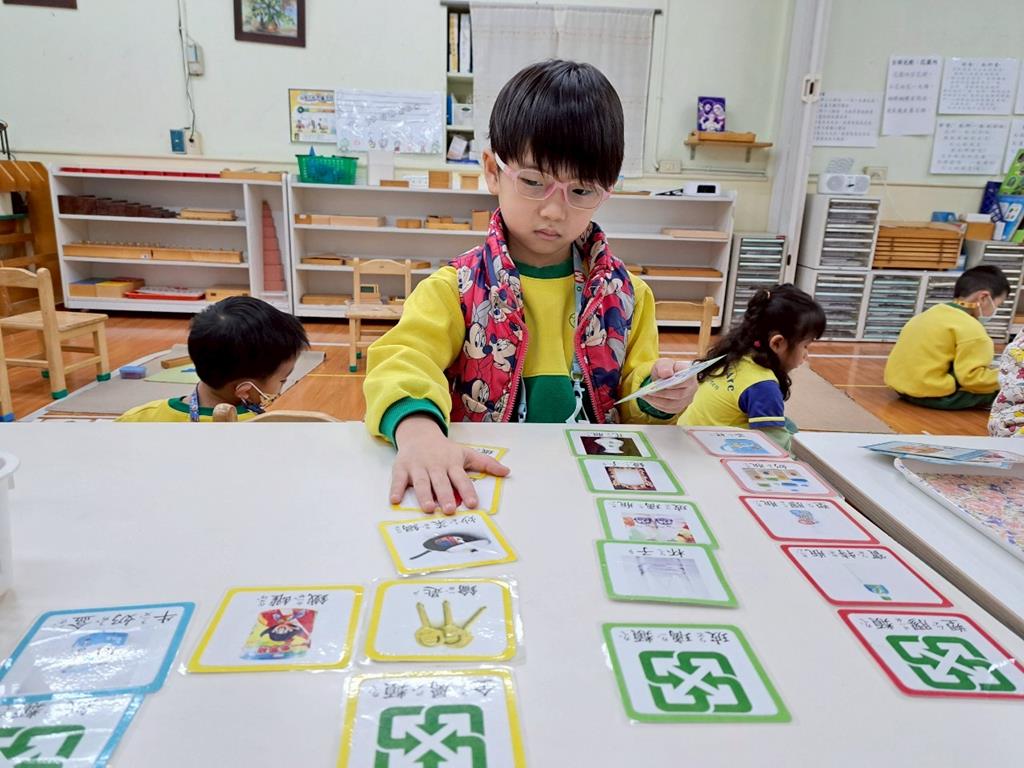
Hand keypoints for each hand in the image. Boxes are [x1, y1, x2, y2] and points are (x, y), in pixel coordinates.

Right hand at [391, 415, 509, 514]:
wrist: (419, 434)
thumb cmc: (444, 449)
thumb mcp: (465, 453)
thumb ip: (485, 463)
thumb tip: (507, 471)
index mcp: (452, 463)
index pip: (461, 478)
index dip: (467, 491)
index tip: (472, 504)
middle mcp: (436, 466)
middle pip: (441, 482)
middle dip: (445, 495)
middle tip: (449, 509)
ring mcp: (418, 467)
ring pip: (422, 482)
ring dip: (424, 495)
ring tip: (428, 508)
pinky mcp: (402, 468)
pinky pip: (399, 480)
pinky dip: (396, 489)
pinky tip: (395, 500)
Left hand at [640, 358, 698, 414]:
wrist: (664, 378)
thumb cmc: (665, 369)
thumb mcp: (663, 363)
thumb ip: (665, 366)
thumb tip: (667, 373)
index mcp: (690, 375)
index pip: (686, 381)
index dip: (674, 383)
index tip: (660, 383)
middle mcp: (692, 388)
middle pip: (679, 394)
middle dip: (662, 393)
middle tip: (648, 391)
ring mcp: (686, 399)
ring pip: (672, 404)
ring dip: (657, 400)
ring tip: (645, 395)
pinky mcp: (679, 407)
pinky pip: (668, 409)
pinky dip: (657, 405)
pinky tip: (649, 399)